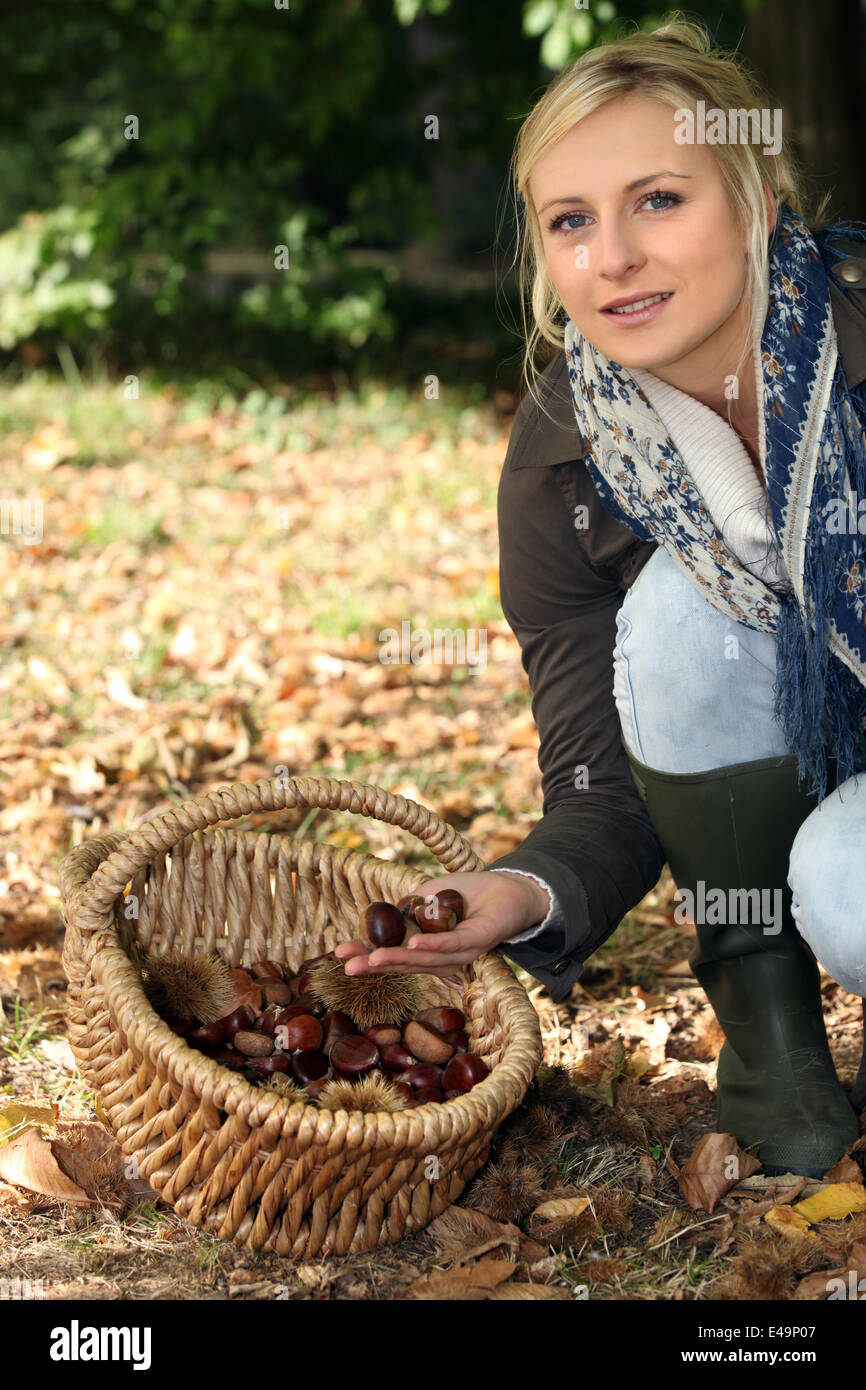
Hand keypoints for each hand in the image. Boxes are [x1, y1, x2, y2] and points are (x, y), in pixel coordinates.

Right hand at [333, 870, 550, 980]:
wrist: (508, 888)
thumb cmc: (467, 894)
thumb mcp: (428, 898)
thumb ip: (407, 910)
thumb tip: (382, 920)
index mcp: (427, 949)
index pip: (393, 955)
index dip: (366, 955)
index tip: (339, 955)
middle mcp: (442, 958)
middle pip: (404, 964)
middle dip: (374, 964)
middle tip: (347, 967)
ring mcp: (460, 953)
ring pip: (425, 960)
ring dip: (397, 959)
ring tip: (372, 959)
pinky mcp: (477, 942)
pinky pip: (452, 945)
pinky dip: (432, 945)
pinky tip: (413, 945)